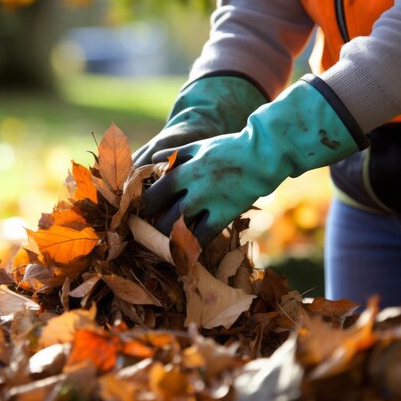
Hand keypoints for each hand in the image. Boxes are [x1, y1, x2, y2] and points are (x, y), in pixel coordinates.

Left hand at [141, 75, 368, 245]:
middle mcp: (194, 190)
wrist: (262, 155)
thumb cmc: (229, 148)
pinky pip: (205, 236)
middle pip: (165, 216)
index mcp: (185, 170)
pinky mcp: (225, 215)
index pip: (156, 192)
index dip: (143, 206)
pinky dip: (193, 247)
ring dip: (170, 240)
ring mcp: (210, 204)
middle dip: (152, 228)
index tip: (137, 213)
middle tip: (145, 236)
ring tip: (161, 247)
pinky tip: (185, 254)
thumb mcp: (200, 146)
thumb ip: (176, 155)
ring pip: (182, 230)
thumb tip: (153, 159)